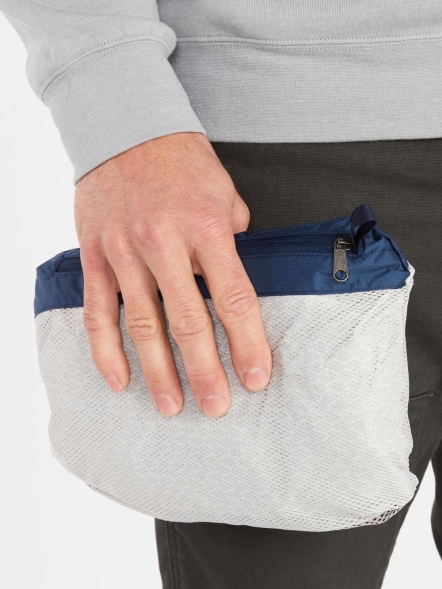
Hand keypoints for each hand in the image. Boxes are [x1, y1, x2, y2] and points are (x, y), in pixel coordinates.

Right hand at [74, 132, 271, 417]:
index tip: (256, 378)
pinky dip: (106, 349)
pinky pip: (98, 311)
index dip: (247, 344)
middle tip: (216, 407)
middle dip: (205, 371)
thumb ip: (235, 239)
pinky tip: (119, 380)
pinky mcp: (95, 255)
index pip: (233, 299)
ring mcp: (124, 251)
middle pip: (188, 322)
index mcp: (207, 227)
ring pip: (141, 325)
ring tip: (171, 407)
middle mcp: (164, 243)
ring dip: (157, 371)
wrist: (125, 126)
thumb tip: (236, 278)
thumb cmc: (182, 161)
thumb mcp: (224, 192)